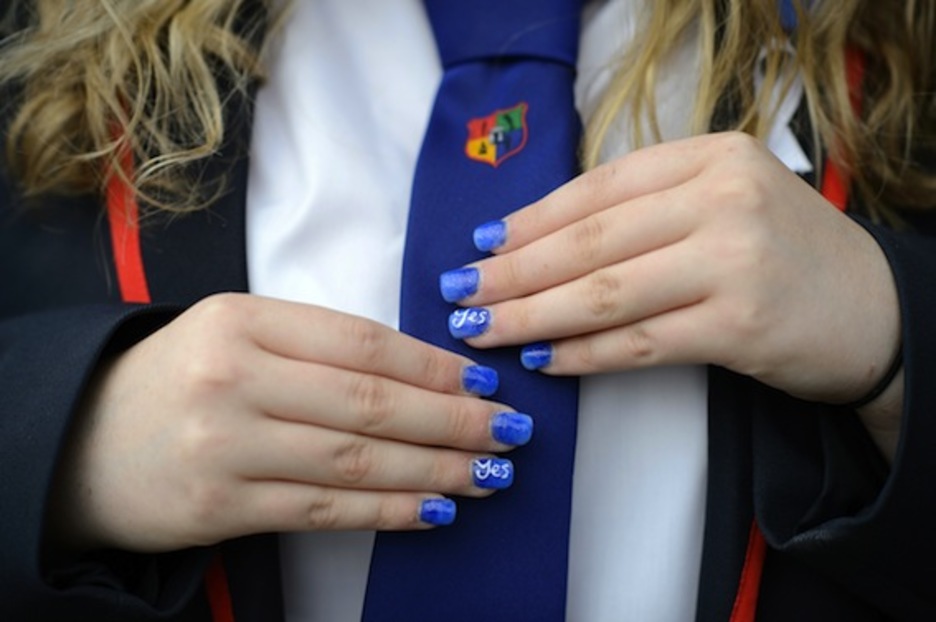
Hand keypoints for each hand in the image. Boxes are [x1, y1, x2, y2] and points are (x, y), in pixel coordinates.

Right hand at [48, 294, 527, 553]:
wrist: (84, 441)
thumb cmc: (181, 379)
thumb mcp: (239, 334)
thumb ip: (319, 346)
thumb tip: (427, 373)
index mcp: (244, 321)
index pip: (363, 343)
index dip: (435, 365)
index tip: (485, 381)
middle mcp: (234, 379)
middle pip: (370, 403)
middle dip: (452, 421)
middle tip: (510, 431)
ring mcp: (227, 447)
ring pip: (356, 461)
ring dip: (434, 469)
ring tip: (489, 472)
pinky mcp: (222, 507)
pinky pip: (325, 510)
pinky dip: (388, 512)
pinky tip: (434, 508)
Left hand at [443, 132, 901, 406]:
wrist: (874, 309)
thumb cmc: (782, 255)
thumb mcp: (722, 203)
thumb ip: (645, 210)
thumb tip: (535, 239)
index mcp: (712, 158)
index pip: (598, 188)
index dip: (532, 220)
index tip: (484, 245)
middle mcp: (723, 201)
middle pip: (590, 242)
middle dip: (515, 273)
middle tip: (463, 292)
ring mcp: (734, 262)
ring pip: (605, 294)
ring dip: (532, 317)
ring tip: (484, 330)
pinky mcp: (739, 327)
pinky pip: (638, 343)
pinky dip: (583, 355)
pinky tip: (543, 360)